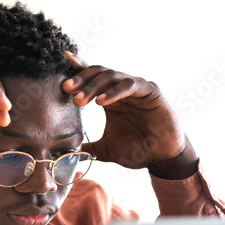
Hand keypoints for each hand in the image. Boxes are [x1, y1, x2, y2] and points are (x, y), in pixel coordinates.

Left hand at [62, 52, 197, 179]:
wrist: (162, 158)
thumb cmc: (138, 151)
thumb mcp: (106, 150)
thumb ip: (89, 148)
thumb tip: (68, 153)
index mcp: (110, 99)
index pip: (91, 79)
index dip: (78, 70)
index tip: (62, 65)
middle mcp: (121, 90)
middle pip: (98, 73)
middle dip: (81, 80)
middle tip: (66, 89)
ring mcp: (136, 88)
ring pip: (111, 76)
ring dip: (93, 86)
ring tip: (80, 100)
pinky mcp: (150, 91)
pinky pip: (130, 85)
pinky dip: (114, 91)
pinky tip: (101, 102)